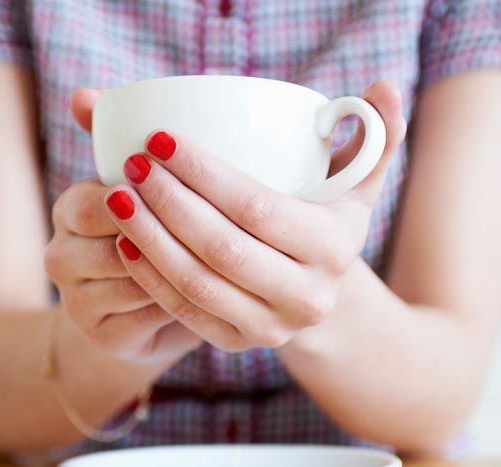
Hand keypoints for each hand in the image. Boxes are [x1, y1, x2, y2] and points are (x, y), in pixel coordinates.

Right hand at [43, 89, 201, 361]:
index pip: (93, 201)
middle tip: (226, 228)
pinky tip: (216, 294)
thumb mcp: (146, 180)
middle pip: (112, 246)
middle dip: (167, 237)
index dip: (143, 199)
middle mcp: (60, 256)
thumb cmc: (157, 228)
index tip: (190, 190)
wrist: (145, 302)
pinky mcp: (103, 338)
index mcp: (69, 209)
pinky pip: (145, 320)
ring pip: (133, 284)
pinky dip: (178, 305)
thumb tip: (83, 95)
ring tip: (230, 261)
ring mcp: (77, 302)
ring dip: (179, 271)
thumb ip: (119, 133)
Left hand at [103, 81, 406, 350]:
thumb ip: (373, 132)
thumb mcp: (356, 180)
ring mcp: (272, 328)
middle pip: (222, 247)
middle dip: (168, 201)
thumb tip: (384, 86)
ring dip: (149, 237)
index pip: (257, 207)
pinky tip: (123, 240)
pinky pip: (185, 311)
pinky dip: (149, 276)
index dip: (204, 173)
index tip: (160, 138)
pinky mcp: (238, 344)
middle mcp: (309, 296)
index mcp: (335, 246)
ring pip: (197, 283)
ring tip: (116, 196)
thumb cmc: (326, 218)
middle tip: (132, 163)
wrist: (320, 294)